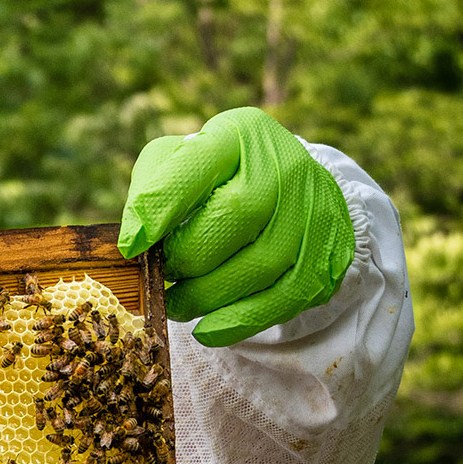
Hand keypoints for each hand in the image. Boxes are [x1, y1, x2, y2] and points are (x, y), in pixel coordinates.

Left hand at [117, 107, 354, 346]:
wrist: (289, 188)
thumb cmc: (216, 178)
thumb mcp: (179, 162)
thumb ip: (151, 189)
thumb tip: (134, 241)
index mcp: (240, 134)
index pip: (196, 164)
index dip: (159, 207)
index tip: (132, 246)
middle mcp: (287, 165)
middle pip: (236, 215)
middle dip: (188, 256)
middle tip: (163, 275)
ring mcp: (316, 209)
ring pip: (261, 264)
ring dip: (207, 295)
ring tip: (177, 302)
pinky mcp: (330, 254)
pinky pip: (284, 298)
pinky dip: (238, 321)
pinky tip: (207, 329)